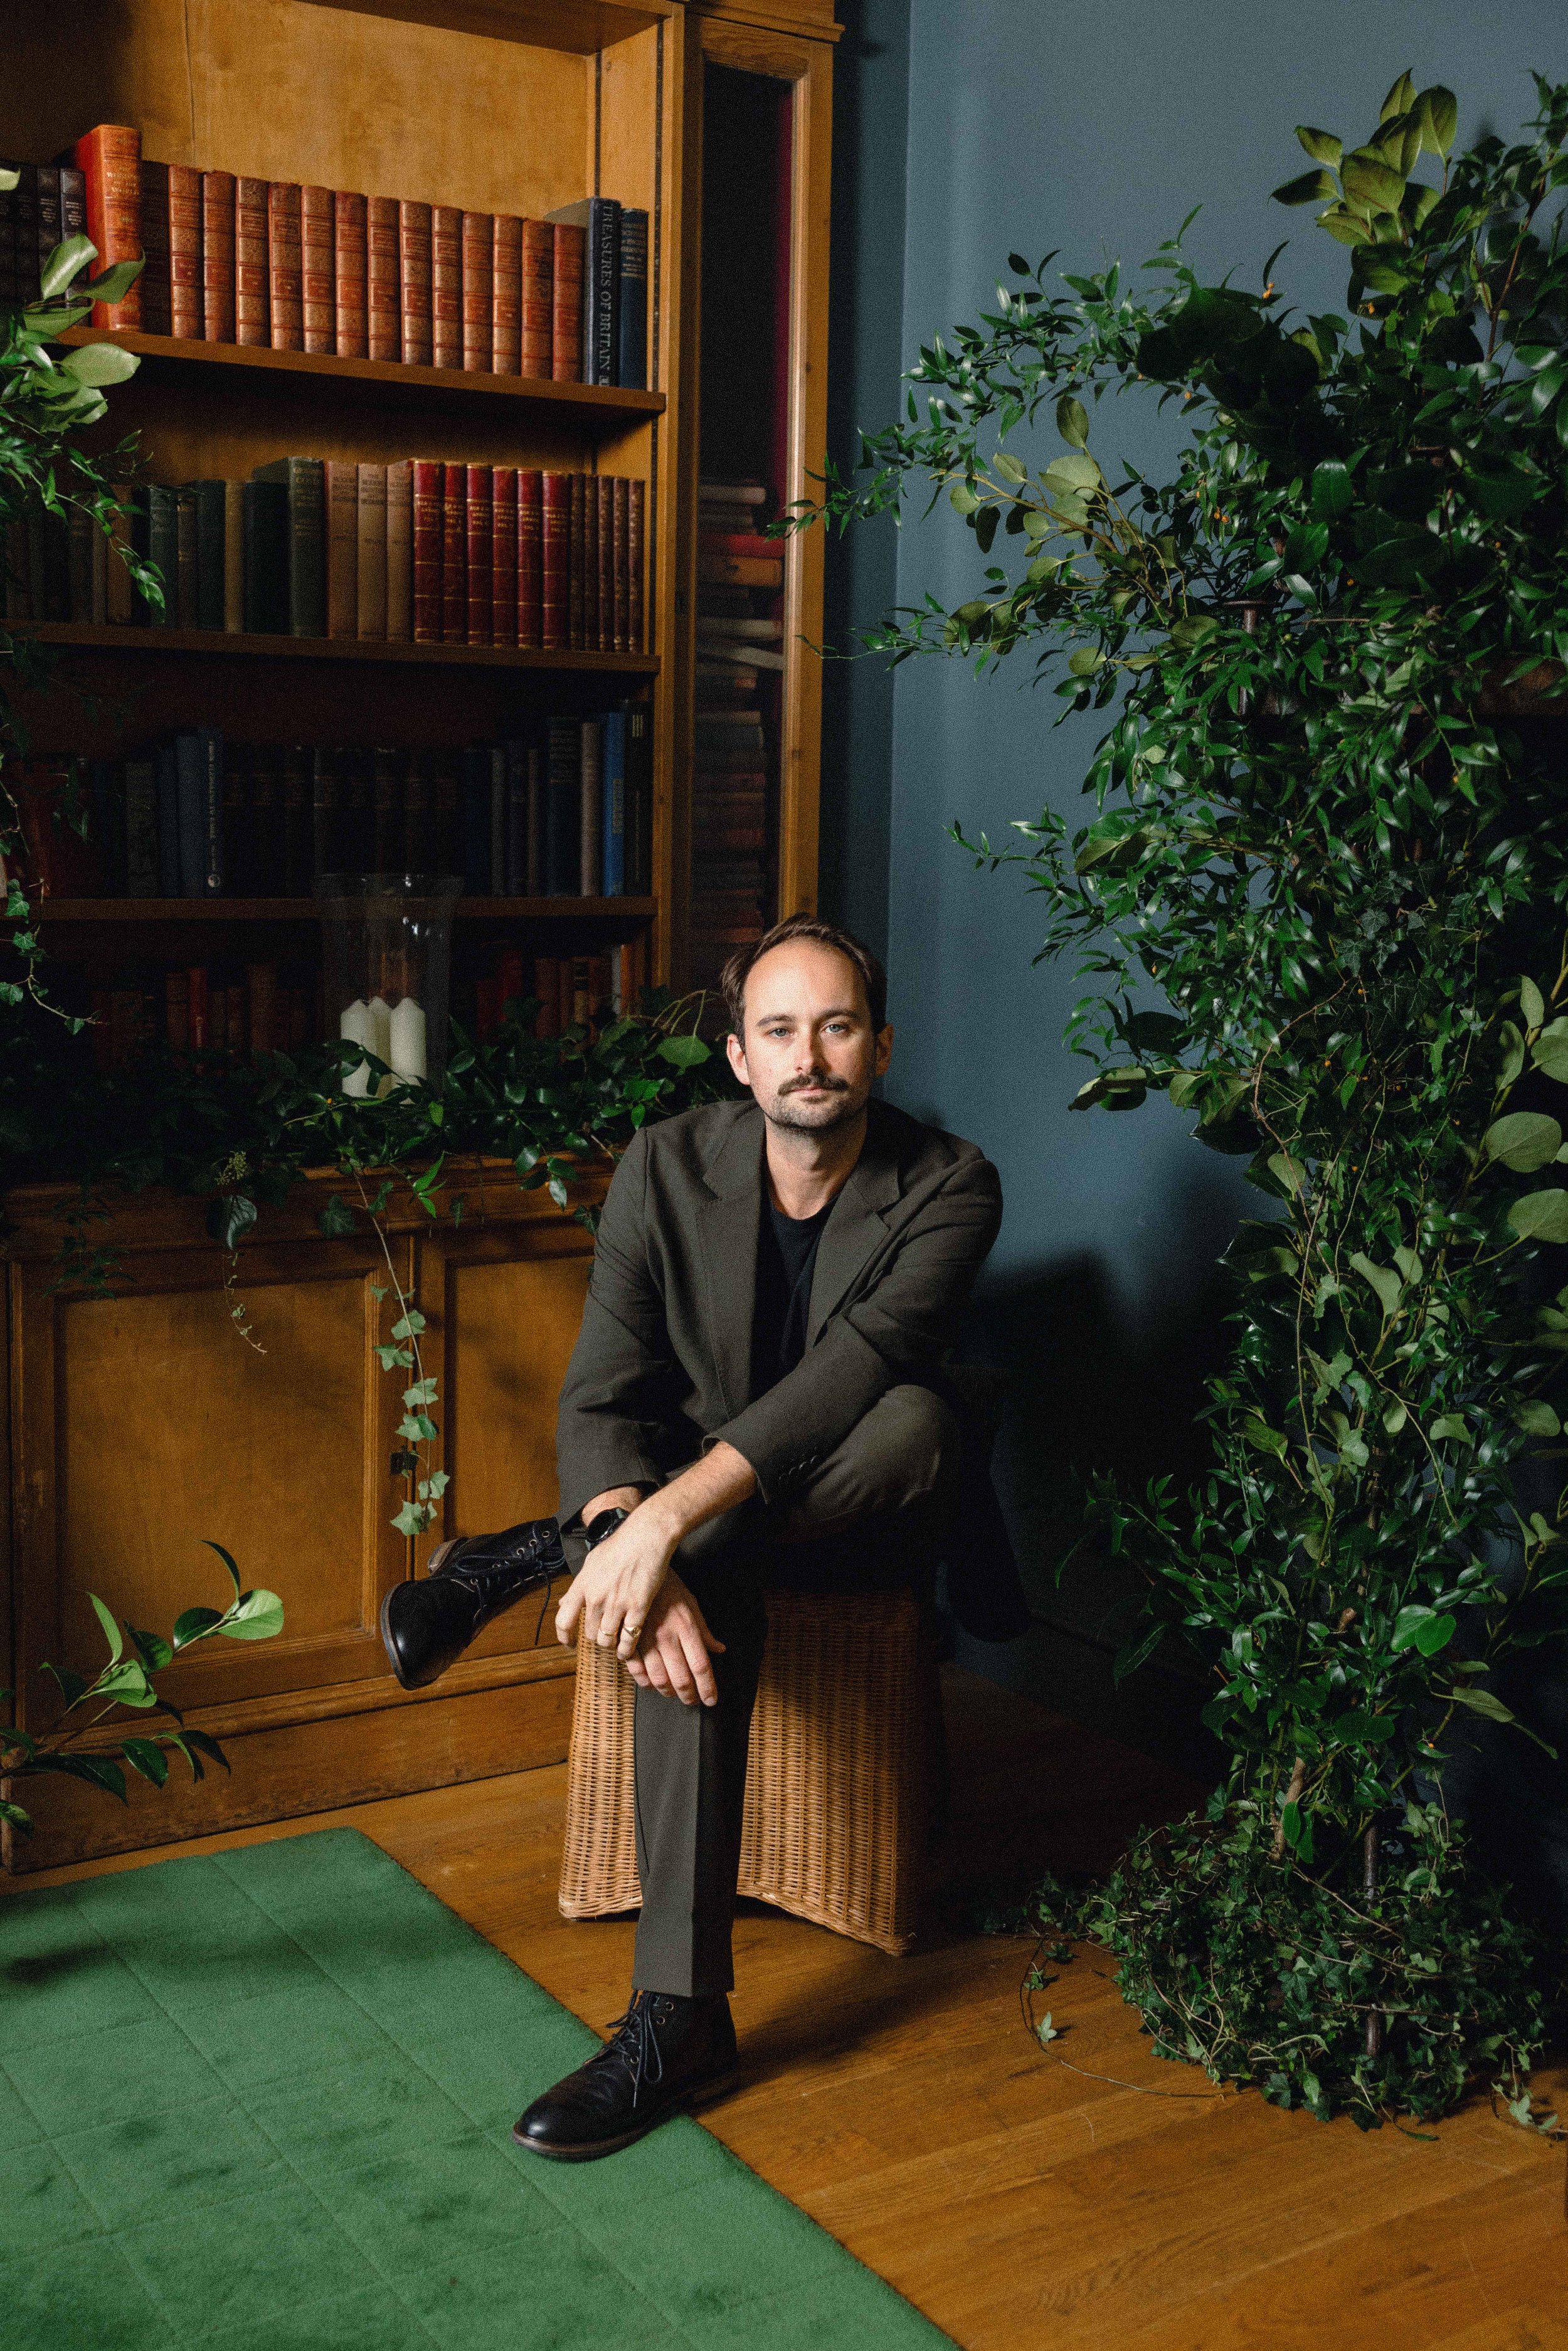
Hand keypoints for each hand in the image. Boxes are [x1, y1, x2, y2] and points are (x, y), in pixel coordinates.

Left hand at [555, 1502, 679, 1663]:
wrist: (646, 1536)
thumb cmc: (620, 1545)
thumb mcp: (592, 1562)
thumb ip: (579, 1585)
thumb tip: (565, 1602)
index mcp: (582, 1585)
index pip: (563, 1620)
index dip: (564, 1637)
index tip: (570, 1643)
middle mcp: (596, 1597)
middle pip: (589, 1633)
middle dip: (596, 1637)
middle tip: (603, 1635)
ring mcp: (616, 1604)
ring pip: (606, 1639)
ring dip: (610, 1644)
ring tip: (615, 1644)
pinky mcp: (638, 1607)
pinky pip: (628, 1638)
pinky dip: (626, 1649)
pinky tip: (627, 1650)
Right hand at [621, 1569, 725, 1706]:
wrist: (638, 1569)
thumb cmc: (668, 1586)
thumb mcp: (691, 1604)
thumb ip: (704, 1631)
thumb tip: (720, 1649)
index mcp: (686, 1627)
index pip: (701, 1666)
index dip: (708, 1688)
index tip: (711, 1700)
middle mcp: (667, 1637)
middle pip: (681, 1677)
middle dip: (689, 1695)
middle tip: (692, 1700)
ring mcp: (646, 1640)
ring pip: (658, 1679)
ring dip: (667, 1691)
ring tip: (672, 1693)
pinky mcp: (628, 1640)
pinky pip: (636, 1670)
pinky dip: (644, 1682)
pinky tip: (651, 1683)